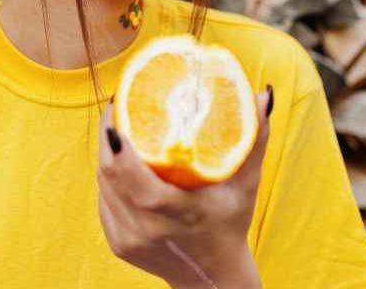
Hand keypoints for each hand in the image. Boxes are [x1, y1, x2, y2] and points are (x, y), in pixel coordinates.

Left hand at [96, 86, 272, 288]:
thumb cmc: (231, 225)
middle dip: (108, 134)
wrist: (212, 277)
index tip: (121, 104)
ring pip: (103, 184)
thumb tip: (263, 95)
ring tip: (118, 127)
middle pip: (108, 171)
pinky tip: (119, 161)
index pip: (125, 169)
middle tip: (120, 106)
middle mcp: (144, 227)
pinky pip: (105, 200)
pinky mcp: (118, 244)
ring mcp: (127, 238)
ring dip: (107, 154)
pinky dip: (109, 178)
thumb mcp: (246, 184)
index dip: (115, 135)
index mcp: (172, 210)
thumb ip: (255, 140)